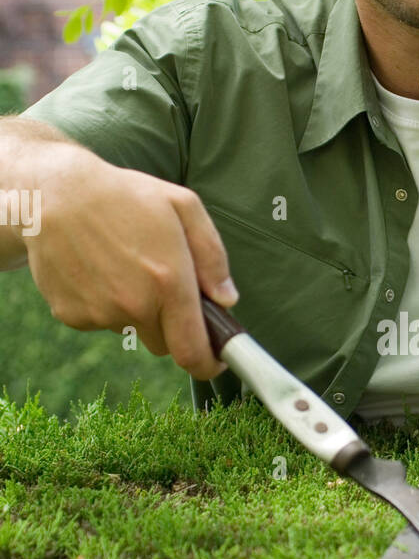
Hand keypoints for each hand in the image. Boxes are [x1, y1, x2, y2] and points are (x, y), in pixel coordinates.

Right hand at [25, 143, 238, 379]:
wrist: (51, 194)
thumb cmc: (124, 195)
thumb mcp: (183, 206)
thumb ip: (213, 256)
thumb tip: (227, 300)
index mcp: (169, 282)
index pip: (193, 352)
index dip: (208, 364)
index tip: (215, 360)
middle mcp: (134, 305)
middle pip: (165, 344)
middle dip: (171, 325)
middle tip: (162, 285)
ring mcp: (100, 314)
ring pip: (131, 330)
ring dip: (135, 310)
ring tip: (122, 265)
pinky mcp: (71, 315)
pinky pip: (100, 321)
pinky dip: (103, 304)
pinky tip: (96, 269)